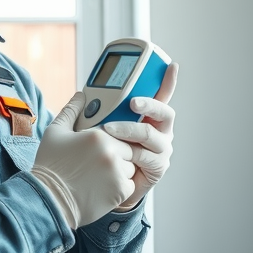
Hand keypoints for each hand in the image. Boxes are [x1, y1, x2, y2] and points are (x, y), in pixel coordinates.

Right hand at [31, 92, 136, 228]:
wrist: (48, 200)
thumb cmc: (50, 166)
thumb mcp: (55, 132)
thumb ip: (71, 110)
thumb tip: (81, 95)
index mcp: (98, 135)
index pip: (119, 131)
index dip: (111, 139)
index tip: (101, 147)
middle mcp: (111, 152)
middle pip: (128, 148)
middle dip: (118, 154)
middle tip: (99, 162)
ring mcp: (117, 172)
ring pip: (132, 166)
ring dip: (122, 170)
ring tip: (100, 175)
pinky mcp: (120, 191)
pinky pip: (131, 184)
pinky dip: (120, 186)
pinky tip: (102, 187)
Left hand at [102, 62, 177, 209]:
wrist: (103, 187)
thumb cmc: (102, 154)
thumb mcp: (96, 128)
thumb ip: (93, 112)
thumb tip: (82, 94)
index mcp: (148, 117)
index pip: (161, 95)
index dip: (168, 80)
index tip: (171, 65)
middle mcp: (160, 131)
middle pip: (165, 111)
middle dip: (149, 104)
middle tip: (132, 101)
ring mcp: (161, 149)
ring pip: (152, 134)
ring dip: (130, 129)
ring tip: (109, 129)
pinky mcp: (157, 168)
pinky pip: (146, 156)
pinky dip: (130, 153)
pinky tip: (118, 153)